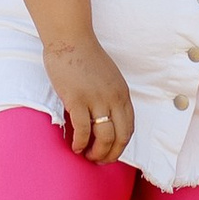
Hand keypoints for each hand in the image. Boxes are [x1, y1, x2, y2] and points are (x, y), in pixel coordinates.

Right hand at [44, 33, 137, 160]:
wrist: (69, 39)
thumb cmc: (84, 57)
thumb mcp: (108, 78)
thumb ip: (110, 97)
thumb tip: (105, 118)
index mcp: (122, 93)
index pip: (129, 128)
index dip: (121, 146)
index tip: (111, 153)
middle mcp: (114, 98)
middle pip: (120, 137)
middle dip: (112, 154)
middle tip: (100, 161)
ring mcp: (96, 99)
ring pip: (104, 137)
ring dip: (97, 152)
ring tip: (87, 156)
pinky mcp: (77, 99)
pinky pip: (83, 130)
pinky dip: (80, 143)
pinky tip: (75, 146)